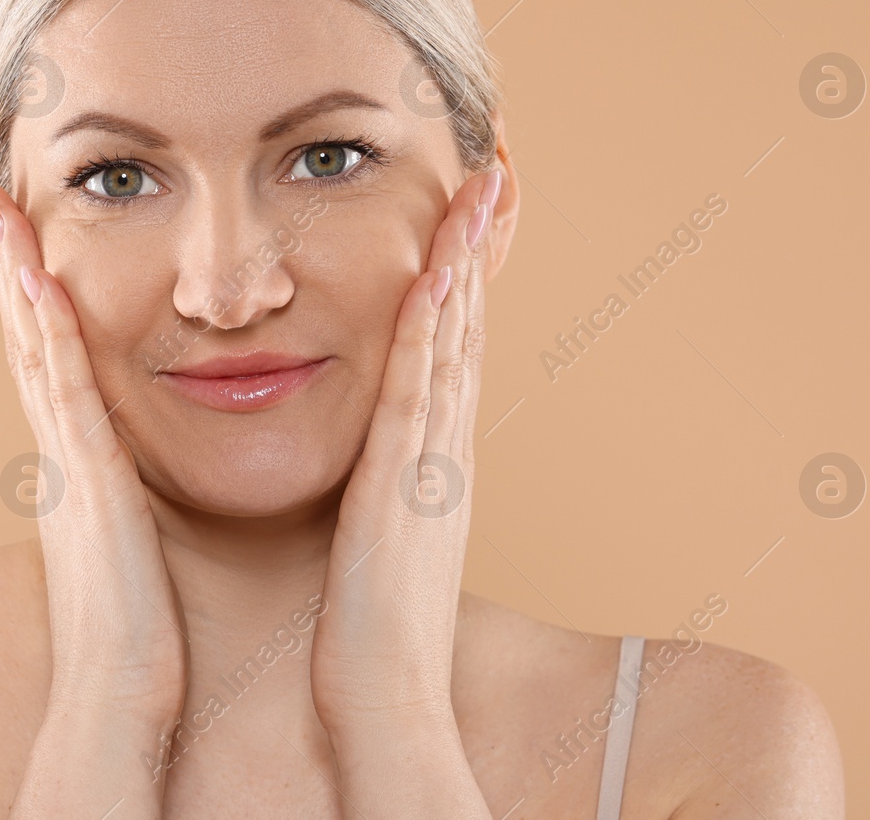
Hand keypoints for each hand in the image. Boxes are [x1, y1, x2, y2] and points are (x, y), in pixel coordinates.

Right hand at [0, 177, 187, 733]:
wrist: (119, 695)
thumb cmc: (131, 627)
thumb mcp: (121, 537)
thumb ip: (113, 492)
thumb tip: (114, 469)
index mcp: (71, 458)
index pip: (44, 352)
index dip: (21, 285)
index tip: (11, 223)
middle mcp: (57, 448)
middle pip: (22, 333)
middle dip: (0, 256)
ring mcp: (67, 461)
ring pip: (34, 346)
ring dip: (11, 270)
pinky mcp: (90, 482)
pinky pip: (68, 391)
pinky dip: (49, 333)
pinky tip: (40, 278)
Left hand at [309, 167, 503, 734]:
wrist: (386, 695)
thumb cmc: (373, 626)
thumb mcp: (388, 536)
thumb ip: (389, 489)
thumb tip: (383, 464)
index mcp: (437, 460)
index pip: (453, 349)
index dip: (464, 279)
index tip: (470, 216)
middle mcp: (446, 449)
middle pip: (466, 328)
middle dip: (480, 247)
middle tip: (495, 175)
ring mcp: (432, 462)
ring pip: (452, 342)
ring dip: (466, 263)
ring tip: (477, 190)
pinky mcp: (404, 482)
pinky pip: (417, 388)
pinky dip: (429, 329)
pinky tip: (435, 274)